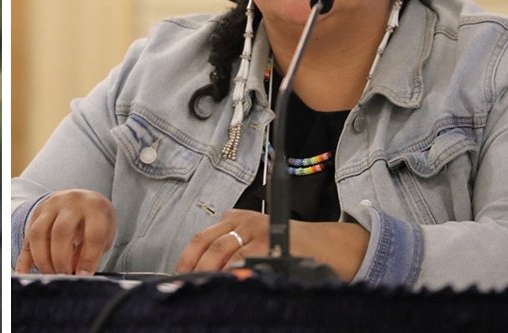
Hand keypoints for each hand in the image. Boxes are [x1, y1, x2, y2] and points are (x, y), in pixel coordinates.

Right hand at [15, 189, 116, 274]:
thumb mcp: (104, 233)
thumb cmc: (97, 220)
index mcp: (94, 207)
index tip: (84, 276)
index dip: (88, 259)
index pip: (92, 234)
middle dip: (61, 260)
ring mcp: (50, 206)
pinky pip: (27, 238)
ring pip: (38, 233)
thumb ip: (92, 251)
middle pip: (61, 232)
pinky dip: (24, 259)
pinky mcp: (36, 214)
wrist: (83, 199)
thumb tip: (77, 273)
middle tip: (64, 276)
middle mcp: (70, 203)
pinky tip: (24, 273)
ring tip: (50, 275)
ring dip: (42, 260)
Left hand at [175, 209, 368, 279]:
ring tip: (202, 289)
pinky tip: (227, 284)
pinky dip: (231, 273)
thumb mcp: (258, 237)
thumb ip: (232, 246)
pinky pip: (243, 260)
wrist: (328, 246)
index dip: (187, 259)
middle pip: (207, 245)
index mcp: (235, 219)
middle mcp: (243, 221)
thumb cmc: (292, 246)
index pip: (202, 238)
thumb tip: (203, 272)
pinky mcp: (269, 243)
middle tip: (187, 286)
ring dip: (208, 273)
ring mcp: (256, 231)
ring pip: (221, 253)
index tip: (179, 277)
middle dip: (194, 268)